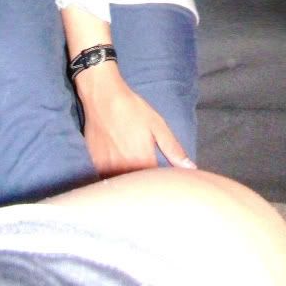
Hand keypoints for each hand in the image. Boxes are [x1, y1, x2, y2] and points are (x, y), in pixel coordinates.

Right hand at [76, 63, 195, 177]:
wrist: (102, 97)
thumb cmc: (132, 109)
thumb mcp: (158, 125)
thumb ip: (173, 149)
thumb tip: (191, 168)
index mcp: (143, 161)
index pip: (154, 186)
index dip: (160, 185)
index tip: (164, 182)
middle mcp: (124, 168)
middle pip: (136, 188)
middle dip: (145, 186)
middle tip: (150, 177)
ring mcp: (107, 167)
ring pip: (121, 185)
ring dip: (128, 184)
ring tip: (134, 174)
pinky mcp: (95, 162)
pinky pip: (106, 178)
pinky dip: (114, 177)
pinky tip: (119, 168)